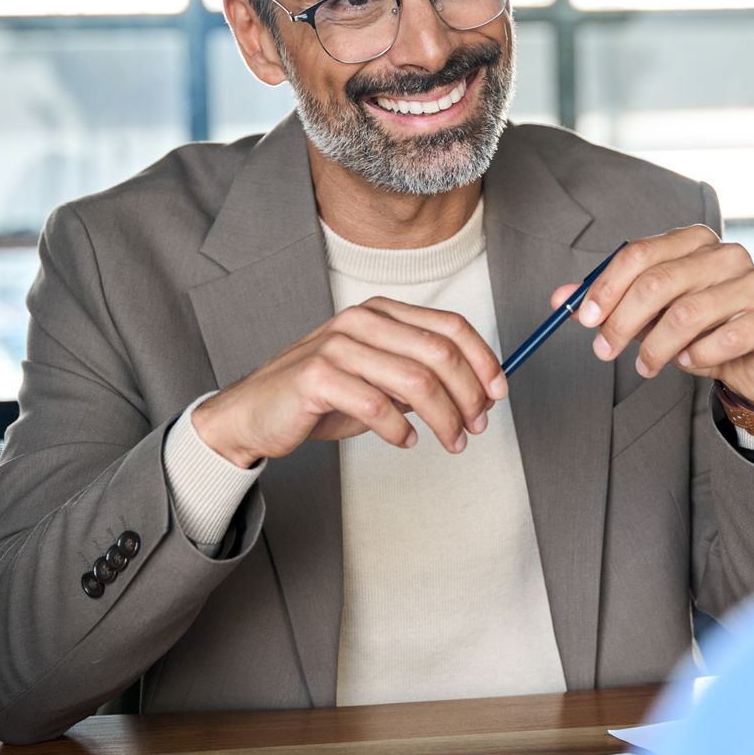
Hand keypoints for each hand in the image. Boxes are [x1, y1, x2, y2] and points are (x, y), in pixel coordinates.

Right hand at [191, 297, 506, 466]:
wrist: (255, 413)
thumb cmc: (320, 397)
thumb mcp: (378, 381)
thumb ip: (420, 379)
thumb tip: (477, 392)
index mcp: (381, 312)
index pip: (450, 326)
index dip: (483, 360)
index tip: (498, 393)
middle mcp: (362, 320)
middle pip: (439, 352)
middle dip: (468, 394)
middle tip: (476, 426)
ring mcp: (338, 345)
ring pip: (415, 380)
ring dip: (443, 418)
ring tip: (451, 441)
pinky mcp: (317, 376)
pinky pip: (376, 405)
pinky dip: (399, 430)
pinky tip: (405, 442)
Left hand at [553, 226, 753, 405]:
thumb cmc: (699, 333)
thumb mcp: (648, 316)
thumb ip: (610, 302)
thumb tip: (561, 297)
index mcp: (693, 242)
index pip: (639, 254)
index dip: (605, 287)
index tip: (583, 319)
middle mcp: (726, 254)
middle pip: (659, 281)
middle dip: (622, 322)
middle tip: (604, 350)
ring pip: (687, 314)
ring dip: (657, 347)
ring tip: (647, 365)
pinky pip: (724, 339)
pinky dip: (697, 357)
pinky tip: (690, 361)